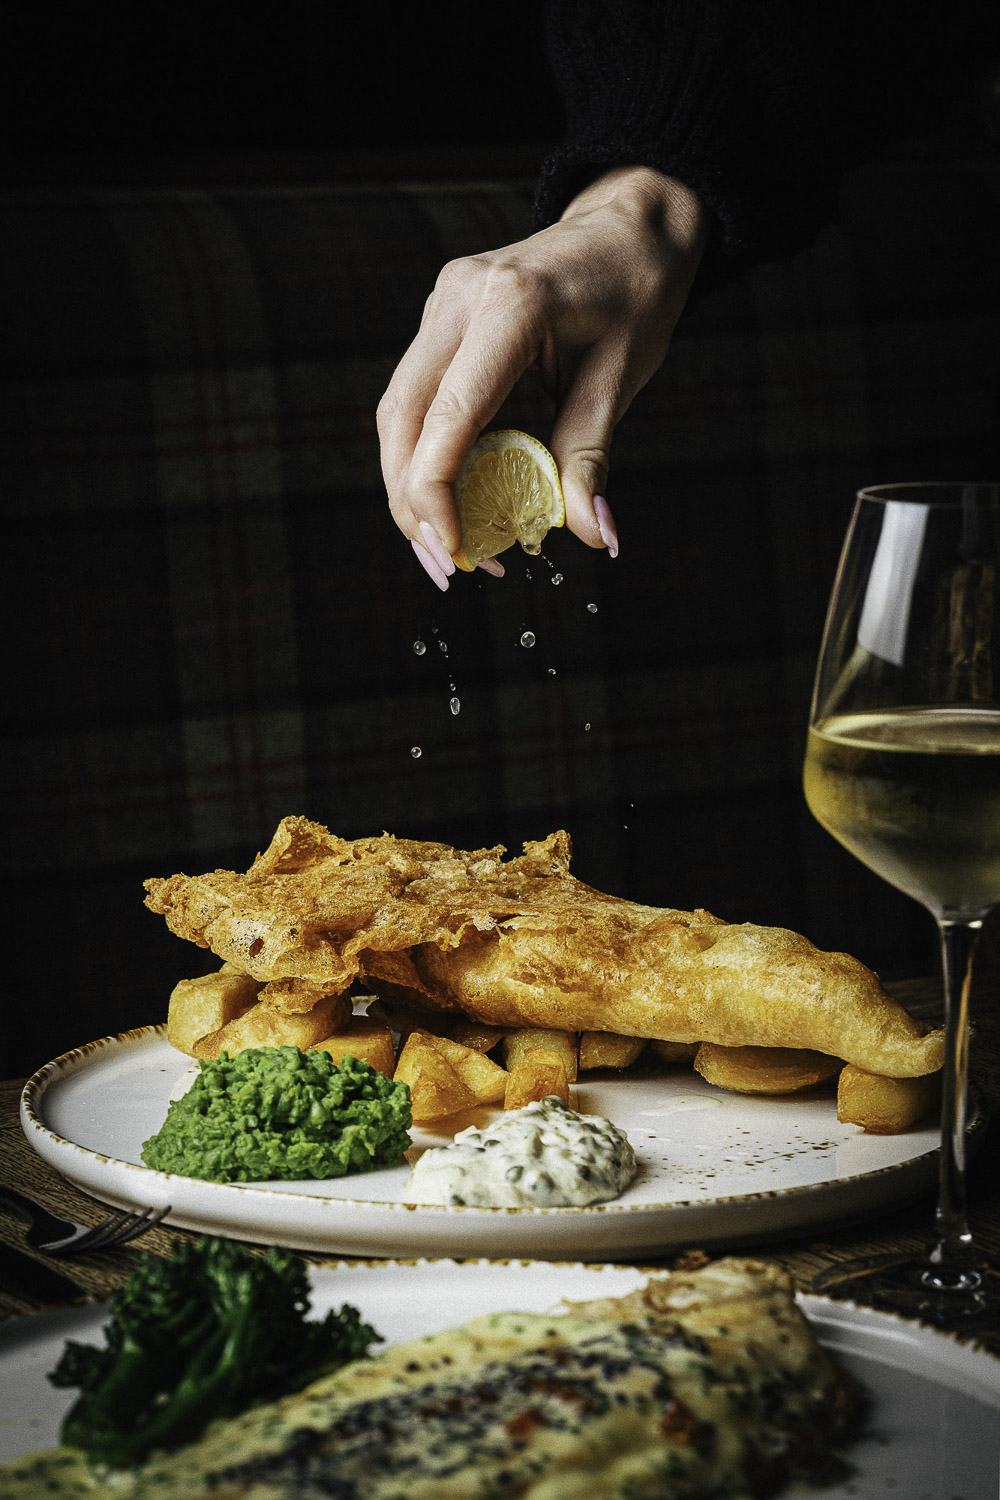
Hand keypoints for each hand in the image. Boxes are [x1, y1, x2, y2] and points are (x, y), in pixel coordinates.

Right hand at [377, 165, 708, 587]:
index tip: (456, 553)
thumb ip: (591, 456)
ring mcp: (443, 303)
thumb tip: (596, 534)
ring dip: (410, 484)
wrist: (629, 225)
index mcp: (509, 307)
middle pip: (402, 419)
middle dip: (411, 503)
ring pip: (397, 411)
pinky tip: (450, 498)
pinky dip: (424, 454)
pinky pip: (416, 396)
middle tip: (446, 567)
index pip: (447, 417)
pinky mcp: (442, 316)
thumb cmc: (634, 293)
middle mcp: (460, 299)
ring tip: (446, 545)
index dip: (437, 494)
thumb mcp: (622, 376)